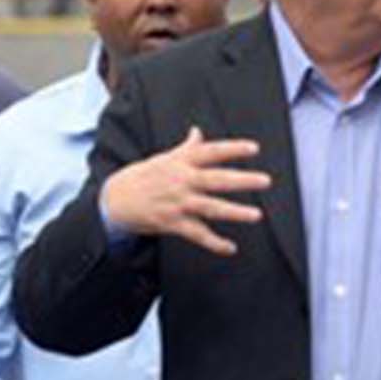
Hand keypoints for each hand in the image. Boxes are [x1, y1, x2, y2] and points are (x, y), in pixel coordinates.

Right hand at [101, 127, 270, 257]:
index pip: (210, 152)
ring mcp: (177, 203)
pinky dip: (214, 243)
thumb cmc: (144, 176)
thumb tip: (198, 131)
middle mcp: (181, 181)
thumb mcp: (164, 158)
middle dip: (241, 180)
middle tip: (265, 181)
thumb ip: (187, 148)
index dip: (232, 149)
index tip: (254, 148)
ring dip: (234, 212)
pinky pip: (197, 234)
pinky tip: (231, 248)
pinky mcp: (172, 223)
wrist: (115, 199)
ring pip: (210, 207)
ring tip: (257, 215)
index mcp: (180, 162)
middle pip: (215, 179)